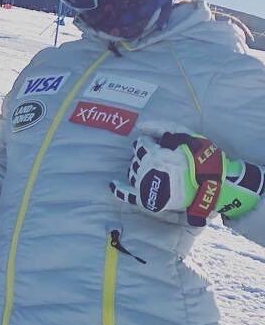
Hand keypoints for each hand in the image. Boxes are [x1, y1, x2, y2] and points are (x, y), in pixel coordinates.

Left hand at [110, 130, 224, 225]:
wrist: (212, 184)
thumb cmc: (199, 157)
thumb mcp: (184, 134)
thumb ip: (161, 126)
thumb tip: (140, 125)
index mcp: (155, 155)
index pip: (141, 144)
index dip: (150, 143)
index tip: (159, 146)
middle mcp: (146, 170)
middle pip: (136, 158)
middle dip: (144, 155)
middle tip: (159, 158)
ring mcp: (146, 185)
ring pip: (133, 171)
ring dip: (138, 167)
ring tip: (151, 168)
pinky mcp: (148, 199)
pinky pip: (128, 195)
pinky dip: (119, 190)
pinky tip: (113, 184)